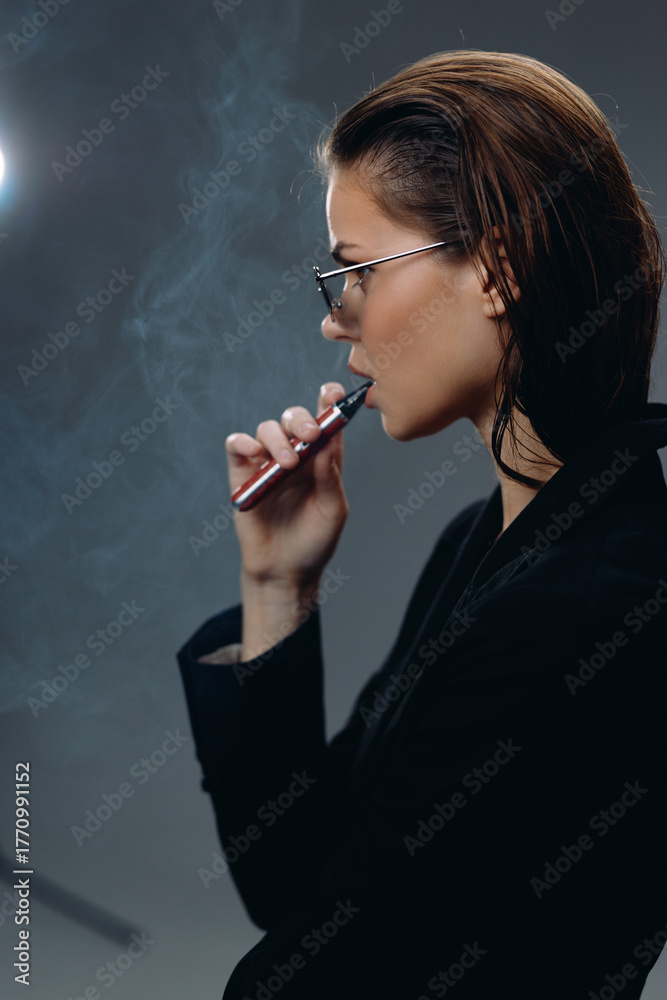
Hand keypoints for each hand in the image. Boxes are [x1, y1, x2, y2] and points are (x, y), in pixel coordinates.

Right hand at [225, 382, 349, 586]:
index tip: (332, 393)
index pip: (326, 421)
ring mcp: (267, 464)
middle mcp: (296, 456)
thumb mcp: (332, 510)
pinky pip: (237, 446)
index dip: (328, 402)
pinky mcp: (243, 476)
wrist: (285, 572)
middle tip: (310, 436)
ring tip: (288, 465)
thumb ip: (331, 476)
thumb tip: (329, 441)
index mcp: (322, 460)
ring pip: (267, 429)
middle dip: (302, 419)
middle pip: (294, 419)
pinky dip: (242, 441)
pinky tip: (253, 451)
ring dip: (278, 439)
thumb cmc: (314, 542)